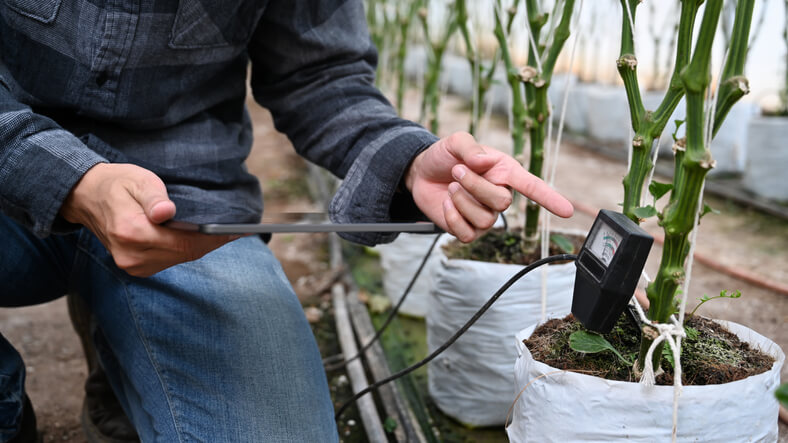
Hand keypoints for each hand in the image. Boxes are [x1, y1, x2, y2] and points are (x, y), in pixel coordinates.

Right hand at [60, 163, 238, 276]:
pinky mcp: (135, 267)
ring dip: (200, 247)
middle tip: (236, 231)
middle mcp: (130, 255)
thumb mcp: (137, 180)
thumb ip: (153, 197)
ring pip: (179, 259)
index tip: (234, 231)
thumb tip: (166, 212)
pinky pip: (169, 260)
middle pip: (184, 253)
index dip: (211, 238)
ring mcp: (131, 265)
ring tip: (222, 233)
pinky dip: (186, 250)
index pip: (182, 243)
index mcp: (131, 232)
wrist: (87, 197)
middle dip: (210, 242)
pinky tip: (200, 239)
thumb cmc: (116, 184)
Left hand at [405, 132, 573, 241]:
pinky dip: (453, 218)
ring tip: (451, 186)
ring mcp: (485, 215)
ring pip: (485, 220)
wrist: (421, 172)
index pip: (532, 187)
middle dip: (475, 186)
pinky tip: (446, 204)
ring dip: (462, 200)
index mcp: (505, 173)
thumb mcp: (455, 142)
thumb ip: (469, 147)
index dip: (550, 198)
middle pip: (502, 203)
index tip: (568, 211)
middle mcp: (499, 195)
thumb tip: (482, 162)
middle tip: (457, 171)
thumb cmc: (445, 156)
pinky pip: (467, 234)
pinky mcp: (467, 230)